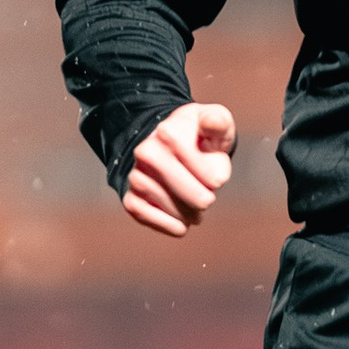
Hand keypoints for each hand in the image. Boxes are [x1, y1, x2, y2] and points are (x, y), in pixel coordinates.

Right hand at [121, 100, 235, 238]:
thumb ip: (218, 122)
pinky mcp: (130, 198)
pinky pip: (150, 218)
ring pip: (174, 209)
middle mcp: (146, 152)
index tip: (216, 177)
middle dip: (204, 200)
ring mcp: (136, 176)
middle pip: (194, 195)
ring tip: (195, 209)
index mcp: (168, 132)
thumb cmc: (199, 137)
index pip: (207, 174)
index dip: (217, 180)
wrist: (170, 147)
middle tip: (207, 199)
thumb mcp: (215, 123)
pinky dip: (170, 225)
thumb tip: (211, 123)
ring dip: (190, 215)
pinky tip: (182, 224)